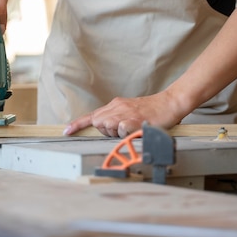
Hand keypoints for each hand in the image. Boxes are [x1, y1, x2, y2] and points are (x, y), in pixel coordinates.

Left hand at [63, 91, 182, 137]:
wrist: (170, 103)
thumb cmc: (152, 112)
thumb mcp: (130, 112)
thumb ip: (117, 119)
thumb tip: (106, 129)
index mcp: (115, 104)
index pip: (92, 115)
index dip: (78, 124)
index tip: (66, 131)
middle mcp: (118, 106)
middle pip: (97, 122)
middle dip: (104, 130)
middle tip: (121, 130)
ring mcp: (125, 112)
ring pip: (106, 125)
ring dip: (114, 132)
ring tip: (131, 129)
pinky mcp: (134, 118)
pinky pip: (120, 128)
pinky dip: (124, 132)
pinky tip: (134, 129)